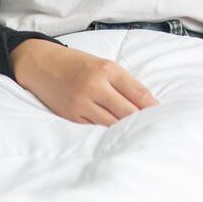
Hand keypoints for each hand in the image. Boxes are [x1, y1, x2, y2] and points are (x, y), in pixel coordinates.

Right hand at [10, 38, 160, 125]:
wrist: (41, 64)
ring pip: (113, 124)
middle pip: (129, 112)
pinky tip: (116, 137)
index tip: (162, 116)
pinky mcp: (72, 116)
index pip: (139, 93)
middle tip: (155, 131)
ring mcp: (82, 103)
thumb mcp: (102, 64)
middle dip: (142, 122)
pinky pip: (95, 129)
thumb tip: (147, 105)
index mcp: (107, 70)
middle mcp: (95, 86)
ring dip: (126, 130)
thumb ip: (123, 83)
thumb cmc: (77, 64)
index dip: (153, 108)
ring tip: (139, 136)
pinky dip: (107, 133)